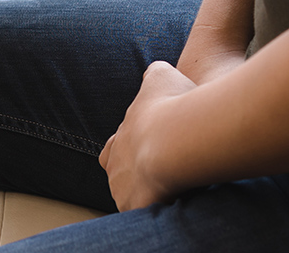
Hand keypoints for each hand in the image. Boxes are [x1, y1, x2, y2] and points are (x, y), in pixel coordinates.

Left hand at [98, 61, 196, 210]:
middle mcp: (115, 164)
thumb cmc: (172, 105)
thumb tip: (154, 72)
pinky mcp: (136, 207)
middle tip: (158, 175)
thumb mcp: (162, 76)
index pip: (113, 150)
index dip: (128, 152)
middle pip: (118, 176)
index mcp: (120, 136)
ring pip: (127, 197)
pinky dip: (154, 213)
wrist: (175, 139)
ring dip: (143, 196)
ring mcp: (122, 188)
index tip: (146, 152)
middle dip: (133, 176)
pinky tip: (172, 209)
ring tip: (168, 194)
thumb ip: (155, 74)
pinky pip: (142, 214)